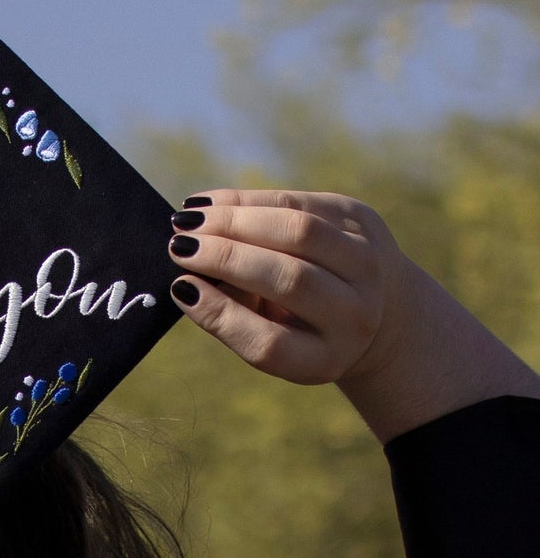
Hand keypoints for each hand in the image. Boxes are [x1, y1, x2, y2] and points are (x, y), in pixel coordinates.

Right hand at [167, 189, 539, 440]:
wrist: (380, 305)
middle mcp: (358, 312)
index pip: (270, 342)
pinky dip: (249, 200)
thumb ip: (231, 318)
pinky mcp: (361, 219)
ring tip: (189, 218)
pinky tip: (211, 204)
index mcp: (325, 358)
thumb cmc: (299, 327)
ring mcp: (368, 260)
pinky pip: (298, 202)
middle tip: (177, 244)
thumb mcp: (272, 341)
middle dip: (226, 257)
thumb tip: (186, 280)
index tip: (180, 286)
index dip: (221, 314)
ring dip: (236, 220)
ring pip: (298, 230)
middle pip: (290, 279)